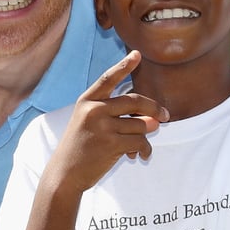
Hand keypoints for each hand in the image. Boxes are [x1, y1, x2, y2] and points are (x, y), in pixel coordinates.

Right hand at [47, 51, 167, 195]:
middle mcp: (94, 110)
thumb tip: (154, 122)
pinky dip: (144, 149)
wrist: (64, 174)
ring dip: (145, 137)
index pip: (109, 79)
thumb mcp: (89, 125)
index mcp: (87, 101)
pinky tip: (139, 156)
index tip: (137, 55)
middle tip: (165, 117)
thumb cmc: (79, 149)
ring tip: (139, 147)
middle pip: (135, 101)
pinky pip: (140, 141)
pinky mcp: (111, 143)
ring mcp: (103, 126)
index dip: (124, 66)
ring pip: (141, 125)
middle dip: (154, 109)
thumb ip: (118, 118)